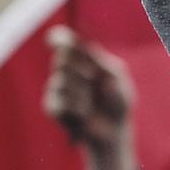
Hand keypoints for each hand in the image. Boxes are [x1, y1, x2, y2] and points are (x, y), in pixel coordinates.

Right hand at [43, 26, 137, 169]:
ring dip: (82, 93)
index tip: (58, 40)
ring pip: (61, 81)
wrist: (112, 131)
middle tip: (94, 79)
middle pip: (61, 59)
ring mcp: (56, 86)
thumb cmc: (118, 101)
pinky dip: (76, 109)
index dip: (59, 39)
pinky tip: (84, 115)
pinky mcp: (51, 106)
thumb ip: (104, 66)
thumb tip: (91, 59)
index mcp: (81, 57)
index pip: (63, 41)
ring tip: (92, 103)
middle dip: (80, 70)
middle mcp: (65, 68)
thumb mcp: (117, 80)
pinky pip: (59, 102)